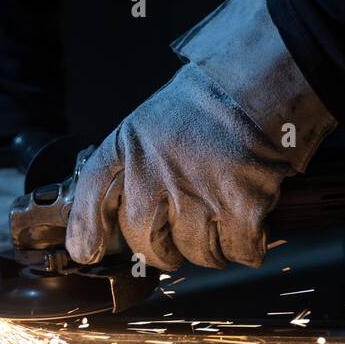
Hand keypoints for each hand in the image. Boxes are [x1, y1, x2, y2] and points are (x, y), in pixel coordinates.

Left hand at [65, 0, 334, 272]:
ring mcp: (199, 194)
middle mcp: (157, 174)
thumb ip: (121, 170)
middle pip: (149, 245)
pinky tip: (249, 225)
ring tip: (219, 225)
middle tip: (178, 242)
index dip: (86, 228)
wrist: (258, 88)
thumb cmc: (205, 109)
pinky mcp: (241, 207)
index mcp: (131, 149)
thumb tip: (94, 231)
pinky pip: (239, 252)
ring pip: (198, 255)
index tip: (88, 253)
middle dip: (164, 254)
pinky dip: (247, 247)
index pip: (95, 195)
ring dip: (210, 250)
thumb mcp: (146, 126)